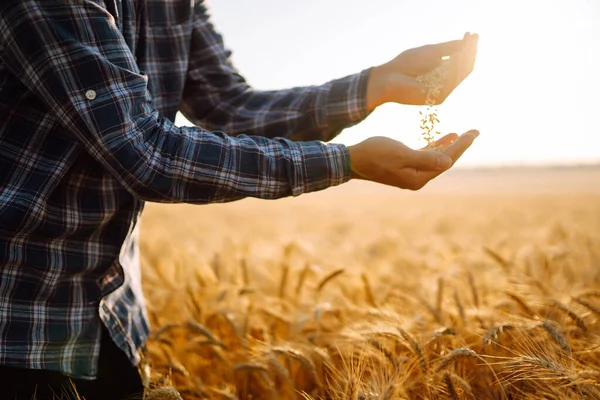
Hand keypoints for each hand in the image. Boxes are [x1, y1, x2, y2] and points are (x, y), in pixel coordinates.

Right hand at [347, 130, 478, 189]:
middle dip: (460, 146)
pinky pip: (426, 156)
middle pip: (444, 160)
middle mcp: (417, 179)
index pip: (446, 160)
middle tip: (475, 131)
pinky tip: (444, 138)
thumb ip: (425, 158)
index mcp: (418, 178)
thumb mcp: (401, 154)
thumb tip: (448, 162)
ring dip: (449, 145)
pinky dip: (436, 147)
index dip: (461, 146)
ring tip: (463, 134)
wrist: (352, 160)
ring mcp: (411, 174)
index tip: (474, 132)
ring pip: (436, 158)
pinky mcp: (404, 167)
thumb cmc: (375, 153)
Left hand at [366, 33, 478, 108]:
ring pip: (459, 75)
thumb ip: (448, 48)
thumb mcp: (431, 52)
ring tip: (466, 45)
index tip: (473, 35)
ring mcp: (441, 93)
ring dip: (464, 59)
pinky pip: (450, 81)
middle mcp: (444, 85)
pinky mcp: (437, 97)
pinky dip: (454, 68)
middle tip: (474, 38)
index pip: (460, 63)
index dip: (468, 49)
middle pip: (464, 70)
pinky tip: (457, 55)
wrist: (388, 78)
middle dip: (469, 53)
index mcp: (443, 75)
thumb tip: (466, 41)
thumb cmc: (405, 65)